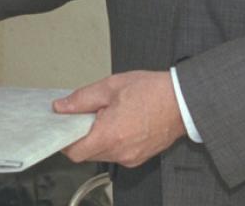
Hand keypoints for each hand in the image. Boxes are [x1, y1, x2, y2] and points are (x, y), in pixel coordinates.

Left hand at [54, 70, 186, 166]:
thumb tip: (62, 107)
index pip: (75, 152)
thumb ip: (82, 99)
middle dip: (82, 136)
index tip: (63, 128)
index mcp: (110, 135)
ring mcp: (131, 157)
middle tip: (87, 114)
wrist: (182, 101)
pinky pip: (116, 154)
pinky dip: (112, 142)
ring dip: (97, 139)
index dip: (65, 140)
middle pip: (87, 154)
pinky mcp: (139, 158)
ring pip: (102, 154)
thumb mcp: (110, 87)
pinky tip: (119, 123)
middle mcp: (120, 152)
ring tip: (107, 116)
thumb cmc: (152, 91)